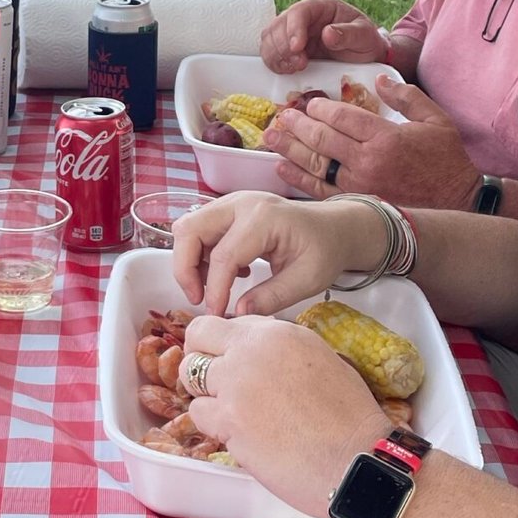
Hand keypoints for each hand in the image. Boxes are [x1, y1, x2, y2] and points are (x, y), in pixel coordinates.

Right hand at [172, 192, 387, 315]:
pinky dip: (201, 254)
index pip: (224, 254)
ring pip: (189, 227)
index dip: (215, 288)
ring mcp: (232, 203)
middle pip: (190, 229)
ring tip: (211, 288)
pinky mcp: (228, 210)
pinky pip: (199, 229)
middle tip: (197, 298)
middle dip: (185, 268)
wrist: (333, 228)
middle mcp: (241, 203)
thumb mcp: (307, 280)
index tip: (216, 314)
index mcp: (264, 218)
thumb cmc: (324, 250)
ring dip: (190, 260)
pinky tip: (228, 273)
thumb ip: (273, 297)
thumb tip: (237, 312)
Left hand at [182, 313, 381, 516]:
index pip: (229, 322)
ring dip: (205, 392)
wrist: (357, 460)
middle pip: (198, 334)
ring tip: (230, 410)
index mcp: (279, 333)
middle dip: (198, 354)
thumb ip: (281, 351)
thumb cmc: (350, 419)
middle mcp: (253, 350)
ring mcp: (236, 384)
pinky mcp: (228, 419)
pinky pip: (198, 414)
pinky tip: (238, 434)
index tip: (228, 360)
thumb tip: (259, 354)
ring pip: (189, 375)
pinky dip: (212, 424)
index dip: (225, 344)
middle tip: (210, 379)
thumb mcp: (321, 360)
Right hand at [260, 0, 387, 72]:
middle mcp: (302, 16)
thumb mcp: (364, 36)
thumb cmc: (365, 42)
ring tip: (295, 68)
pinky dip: (274, 63)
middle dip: (284, 47)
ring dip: (276, 56)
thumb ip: (349, 34)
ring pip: (269, 39)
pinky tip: (288, 71)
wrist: (362, 57)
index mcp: (320, 6)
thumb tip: (327, 33)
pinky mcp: (286, 48)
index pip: (299, 11)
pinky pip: (270, 52)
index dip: (293, 29)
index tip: (298, 48)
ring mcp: (291, 32)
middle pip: (278, 25)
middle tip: (300, 64)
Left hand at [263, 77, 479, 209]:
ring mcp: (360, 185)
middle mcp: (368, 162)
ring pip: (316, 164)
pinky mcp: (357, 203)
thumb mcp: (435, 119)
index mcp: (385, 137)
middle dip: (298, 126)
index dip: (320, 109)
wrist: (456, 202)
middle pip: (323, 140)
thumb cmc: (446, 160)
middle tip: (282, 116)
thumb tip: (379, 79)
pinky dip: (298, 178)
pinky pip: (320, 190)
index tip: (309, 104)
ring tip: (272, 137)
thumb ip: (406, 96)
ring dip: (290, 149)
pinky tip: (282, 167)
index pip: (342, 118)